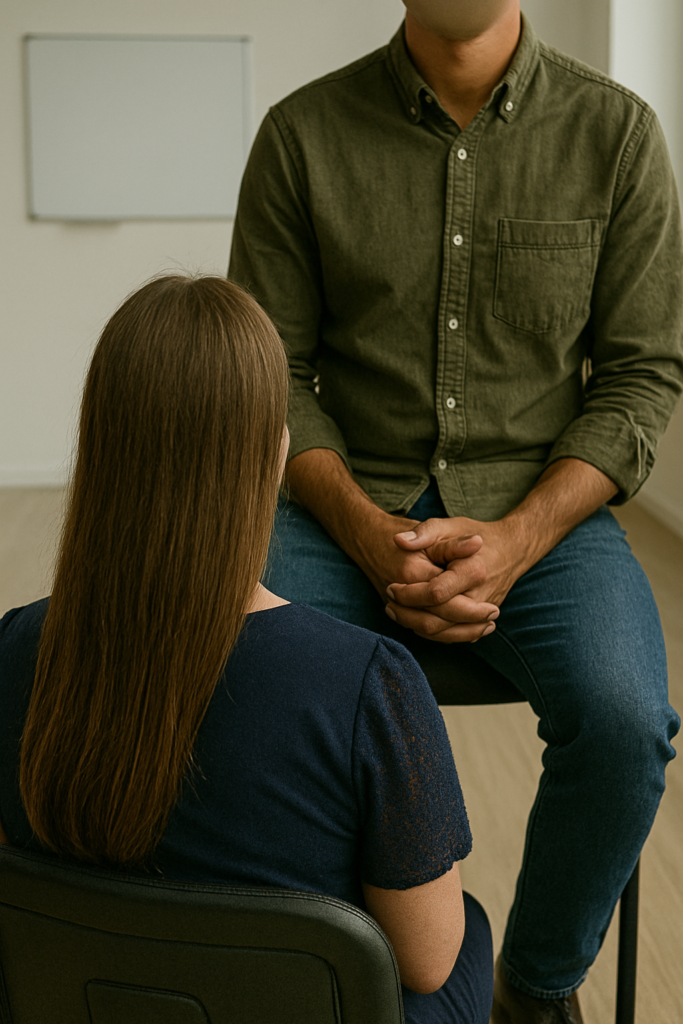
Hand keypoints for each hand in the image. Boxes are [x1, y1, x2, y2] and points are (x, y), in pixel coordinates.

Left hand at [384, 516, 524, 642]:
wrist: (511, 550)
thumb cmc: (476, 535)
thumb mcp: (449, 525)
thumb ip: (424, 533)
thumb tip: (398, 541)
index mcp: (472, 572)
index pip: (435, 594)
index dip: (409, 594)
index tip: (391, 587)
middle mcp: (480, 598)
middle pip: (438, 621)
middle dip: (408, 614)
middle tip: (389, 602)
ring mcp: (482, 613)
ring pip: (444, 634)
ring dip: (415, 626)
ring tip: (396, 612)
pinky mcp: (481, 622)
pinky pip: (454, 636)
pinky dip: (432, 633)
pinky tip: (414, 620)